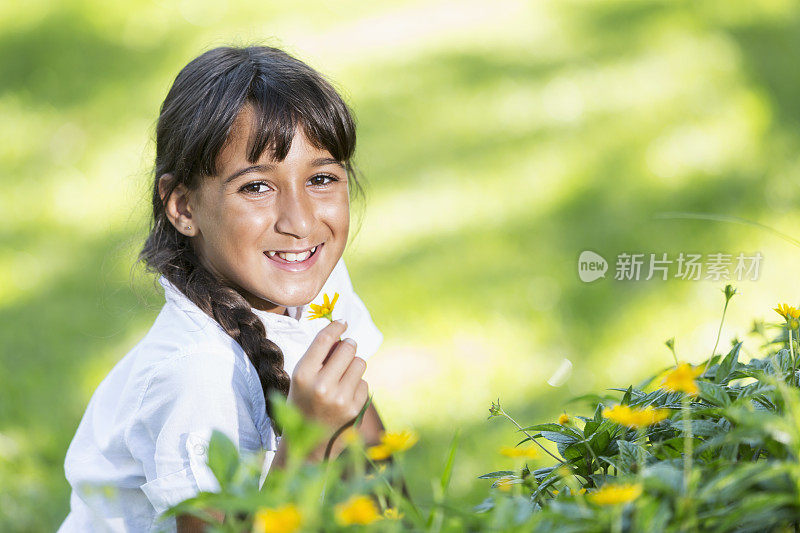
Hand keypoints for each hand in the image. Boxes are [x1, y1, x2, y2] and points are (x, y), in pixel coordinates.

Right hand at [287, 319, 369, 440]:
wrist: (309, 445)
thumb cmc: (305, 403)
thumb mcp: (301, 379)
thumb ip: (318, 357)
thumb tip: (342, 334)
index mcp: (302, 375)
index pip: (323, 340)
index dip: (336, 327)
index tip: (343, 322)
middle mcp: (321, 386)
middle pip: (347, 347)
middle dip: (348, 346)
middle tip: (344, 351)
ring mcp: (340, 398)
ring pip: (360, 363)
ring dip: (354, 366)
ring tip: (342, 378)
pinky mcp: (355, 409)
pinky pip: (364, 382)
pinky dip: (357, 385)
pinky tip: (345, 396)